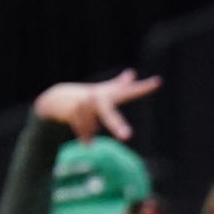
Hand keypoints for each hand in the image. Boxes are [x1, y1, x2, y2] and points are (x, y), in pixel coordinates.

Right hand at [34, 69, 160, 142]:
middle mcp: (99, 98)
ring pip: (91, 126)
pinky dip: (84, 137)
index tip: (158, 82)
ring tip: (89, 138)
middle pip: (109, 114)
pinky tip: (86, 141)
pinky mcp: (72, 110)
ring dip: (89, 133)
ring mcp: (84, 103)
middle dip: (116, 125)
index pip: (129, 92)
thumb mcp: (104, 92)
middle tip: (126, 137)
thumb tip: (132, 72)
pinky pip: (82, 130)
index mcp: (109, 96)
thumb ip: (119, 85)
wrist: (56, 99)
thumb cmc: (86, 98)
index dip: (143, 88)